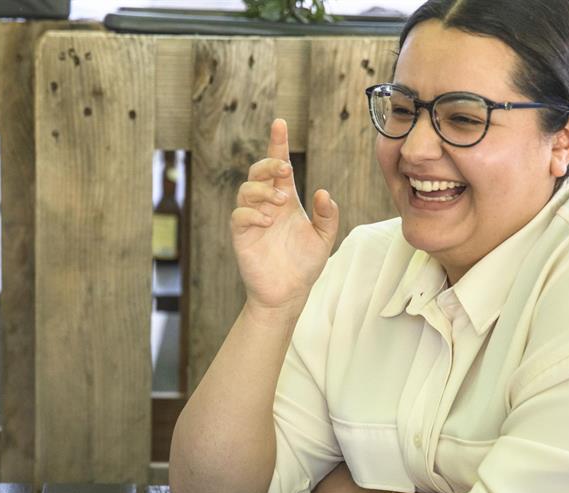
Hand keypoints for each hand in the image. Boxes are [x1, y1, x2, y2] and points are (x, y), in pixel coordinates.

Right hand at [231, 118, 338, 315]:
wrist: (288, 293)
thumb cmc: (304, 265)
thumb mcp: (324, 238)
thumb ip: (328, 216)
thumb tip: (323, 192)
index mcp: (286, 199)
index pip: (279, 166)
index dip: (278, 144)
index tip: (280, 123)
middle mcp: (267, 204)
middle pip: (258, 171)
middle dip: (268, 164)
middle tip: (285, 170)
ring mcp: (252, 219)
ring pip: (246, 190)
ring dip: (262, 190)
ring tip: (280, 202)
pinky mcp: (242, 236)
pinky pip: (239, 216)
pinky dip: (252, 214)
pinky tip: (268, 221)